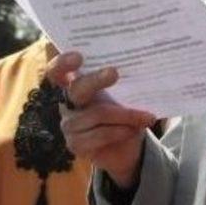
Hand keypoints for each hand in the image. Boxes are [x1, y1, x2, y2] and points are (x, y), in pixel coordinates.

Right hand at [48, 52, 155, 189]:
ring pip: (98, 114)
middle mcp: (67, 102)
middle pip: (77, 89)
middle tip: (115, 72)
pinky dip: (121, 131)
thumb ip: (124, 77)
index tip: (78, 57)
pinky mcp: (75, 144)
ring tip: (147, 117)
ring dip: (127, 115)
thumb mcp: (124, 92)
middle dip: (97, 80)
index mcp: (75, 83)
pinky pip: (100, 135)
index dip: (63, 63)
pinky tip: (133, 130)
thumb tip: (144, 62)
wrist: (125, 147)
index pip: (57, 70)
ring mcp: (68, 124)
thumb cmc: (123, 110)